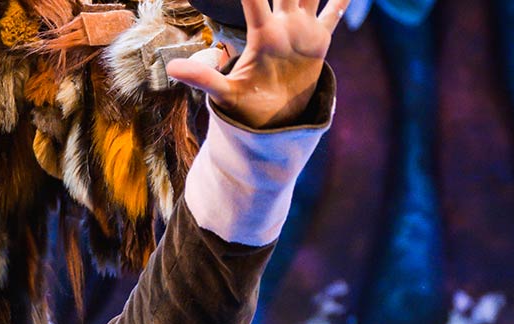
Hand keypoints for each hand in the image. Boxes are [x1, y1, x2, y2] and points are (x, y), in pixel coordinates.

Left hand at [166, 0, 348, 128]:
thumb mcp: (224, 92)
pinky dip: (342, 0)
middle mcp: (283, 25)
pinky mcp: (319, 41)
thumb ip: (203, 77)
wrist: (270, 120)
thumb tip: (171, 67)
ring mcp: (302, 30)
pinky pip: (332, 14)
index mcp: (263, 34)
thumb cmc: (245, 104)